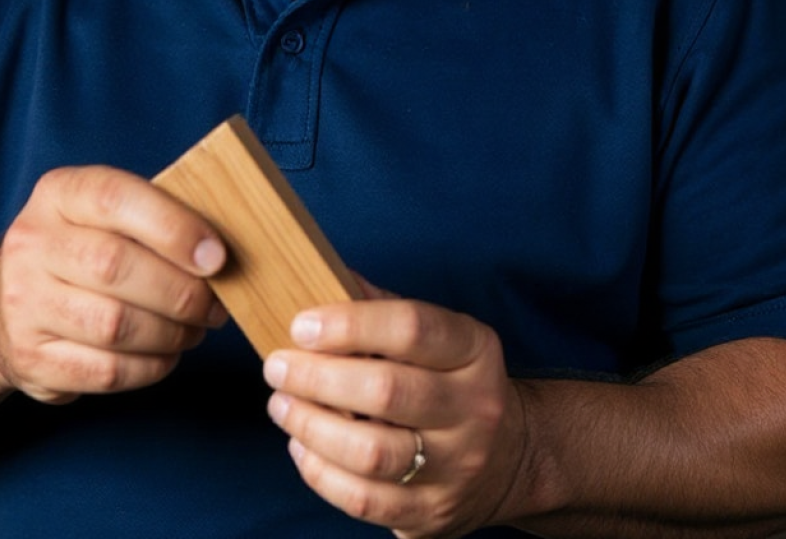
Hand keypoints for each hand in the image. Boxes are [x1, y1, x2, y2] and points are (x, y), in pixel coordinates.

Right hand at [0, 166, 228, 403]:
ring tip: (193, 329)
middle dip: (181, 291)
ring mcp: (23, 304)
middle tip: (214, 306)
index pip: (114, 198)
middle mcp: (31, 243)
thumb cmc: (87, 250)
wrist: (7, 304)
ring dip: (171, 333)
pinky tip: (166, 353)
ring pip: (113, 324)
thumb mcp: (111, 215)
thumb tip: (222, 251)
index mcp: (60, 194)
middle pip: (114, 265)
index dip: (173, 227)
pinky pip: (106, 371)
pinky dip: (151, 366)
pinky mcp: (29, 359)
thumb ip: (160, 218)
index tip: (216, 256)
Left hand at [262, 290, 528, 538]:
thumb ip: (382, 307)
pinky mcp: (432, 512)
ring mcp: (456, 465)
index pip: (412, 328)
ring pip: (372, 452)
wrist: (508, 456)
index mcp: (474, 349)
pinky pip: (365, 499)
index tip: (302, 325)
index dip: (350, 324)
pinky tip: (301, 445)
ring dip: (311, 426)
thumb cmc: (449, 380)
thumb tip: (321, 275)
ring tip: (281, 404)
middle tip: (277, 366)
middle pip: (387, 391)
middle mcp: (473, 407)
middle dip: (317, 377)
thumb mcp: (438, 336)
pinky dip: (321, 472)